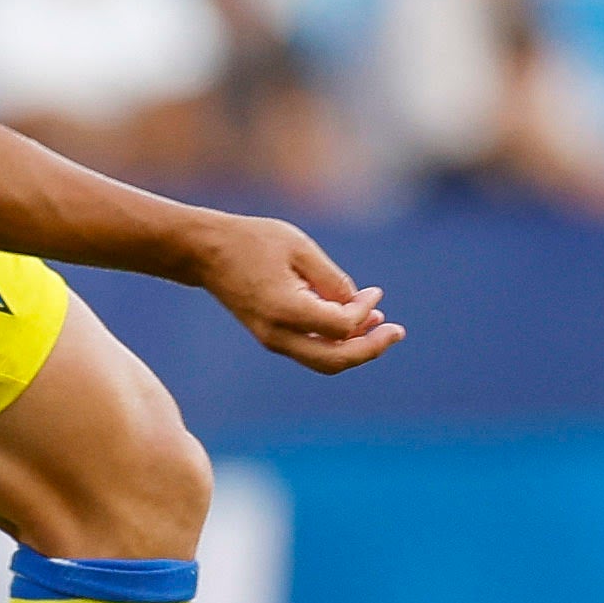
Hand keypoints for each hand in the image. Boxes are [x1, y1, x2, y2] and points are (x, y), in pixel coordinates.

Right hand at [187, 215, 404, 371]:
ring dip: (355, 348)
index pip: (340, 327)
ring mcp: (272, 340)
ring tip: (383, 329)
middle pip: (335, 361)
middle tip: (398, 332)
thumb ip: (332, 279)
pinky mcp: (271, 336)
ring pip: (324, 361)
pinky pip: (311, 350)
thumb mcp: (299, 248)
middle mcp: (278, 334)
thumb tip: (359, 306)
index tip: (375, 292)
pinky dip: (336, 342)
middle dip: (371, 349)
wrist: (205, 252)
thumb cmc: (252, 241)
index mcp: (285, 310)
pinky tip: (356, 324)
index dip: (364, 312)